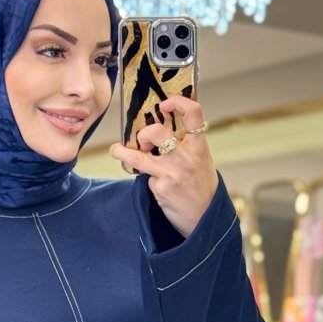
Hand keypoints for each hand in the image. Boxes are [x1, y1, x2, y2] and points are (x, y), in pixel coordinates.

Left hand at [108, 96, 217, 238]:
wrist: (206, 220)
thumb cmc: (202, 187)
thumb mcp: (202, 161)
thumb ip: (186, 145)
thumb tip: (160, 130)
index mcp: (199, 146)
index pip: (193, 113)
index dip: (177, 101)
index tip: (164, 104)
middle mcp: (186, 157)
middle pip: (156, 131)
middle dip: (143, 133)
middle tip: (142, 141)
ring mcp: (171, 173)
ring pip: (138, 155)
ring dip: (122, 152)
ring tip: (116, 151)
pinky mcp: (160, 188)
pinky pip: (145, 177)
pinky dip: (146, 179)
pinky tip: (154, 185)